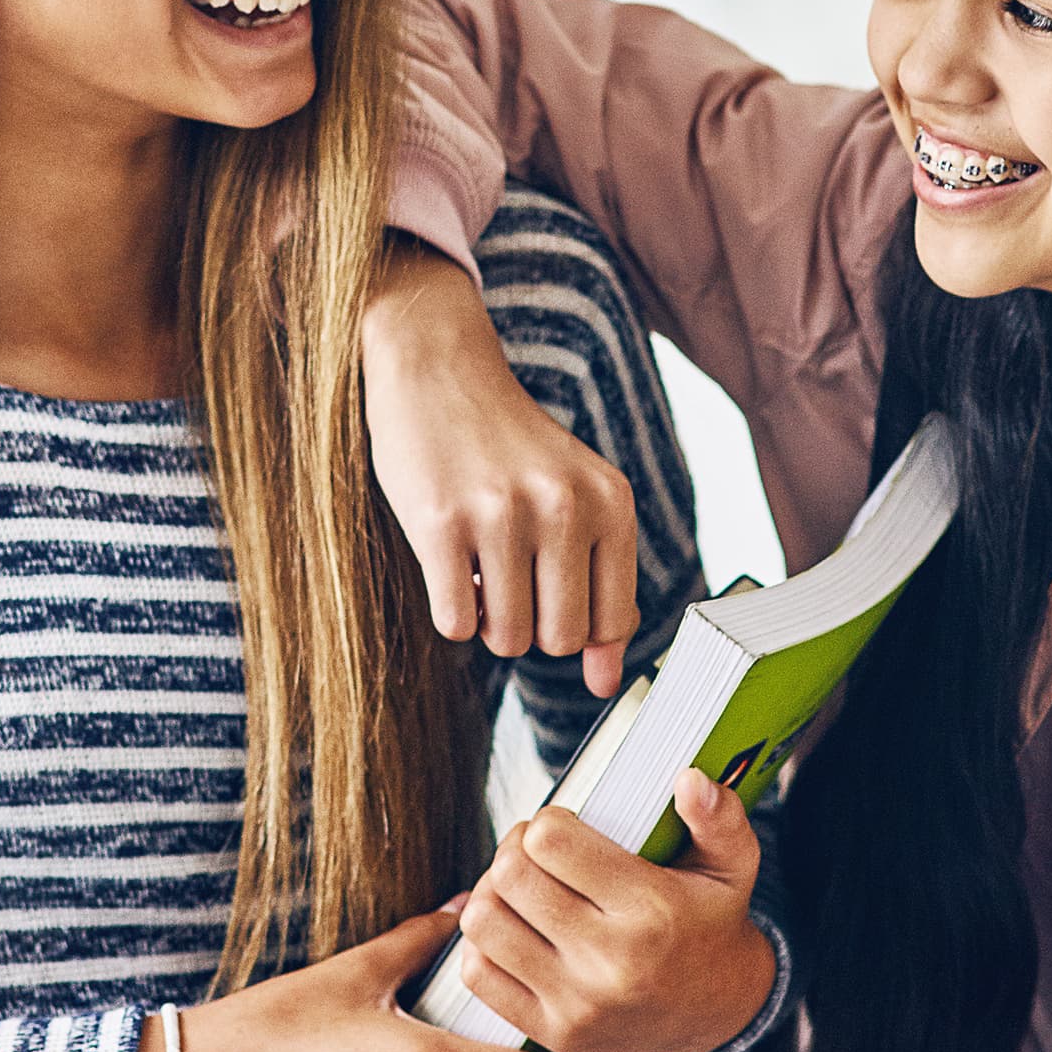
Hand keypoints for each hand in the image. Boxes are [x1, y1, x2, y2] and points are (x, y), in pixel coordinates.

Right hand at [359, 242, 638, 697]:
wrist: (438, 366)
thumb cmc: (509, 448)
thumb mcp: (575, 501)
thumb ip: (599, 589)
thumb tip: (607, 686)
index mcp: (611, 501)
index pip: (612, 623)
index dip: (578, 632)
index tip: (550, 605)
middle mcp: (565, 506)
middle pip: (559, 640)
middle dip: (530, 628)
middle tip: (509, 580)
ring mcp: (502, 514)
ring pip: (506, 639)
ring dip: (488, 620)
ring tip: (480, 569)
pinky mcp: (441, 523)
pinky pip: (455, 623)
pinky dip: (451, 611)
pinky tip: (449, 565)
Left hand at [449, 772, 774, 1051]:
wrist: (716, 1014)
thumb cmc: (711, 923)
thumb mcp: (732, 865)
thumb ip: (719, 816)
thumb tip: (689, 779)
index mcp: (652, 909)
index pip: (551, 840)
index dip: (547, 820)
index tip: (564, 827)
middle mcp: (612, 961)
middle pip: (510, 875)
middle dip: (514, 848)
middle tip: (534, 851)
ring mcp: (579, 1003)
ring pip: (483, 921)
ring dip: (491, 893)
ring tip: (520, 888)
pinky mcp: (554, 1033)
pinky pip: (478, 973)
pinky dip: (481, 943)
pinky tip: (513, 929)